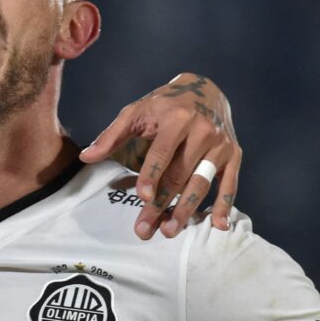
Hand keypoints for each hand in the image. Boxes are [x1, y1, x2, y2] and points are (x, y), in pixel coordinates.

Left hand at [80, 73, 240, 239]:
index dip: (152, 175)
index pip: (162, 152)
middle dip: (162, 203)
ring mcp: (220, 144)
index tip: (142, 197)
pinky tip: (218, 226)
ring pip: (202, 183)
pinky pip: (230, 184)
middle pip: (179, 174)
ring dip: (186, 210)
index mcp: (176, 117)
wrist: (205, 89)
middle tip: (146, 229)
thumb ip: (111, 135)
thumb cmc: (163, 104)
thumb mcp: (135, 111)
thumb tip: (85, 157)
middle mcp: (202, 130)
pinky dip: (225, 205)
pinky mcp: (234, 154)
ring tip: (170, 231)